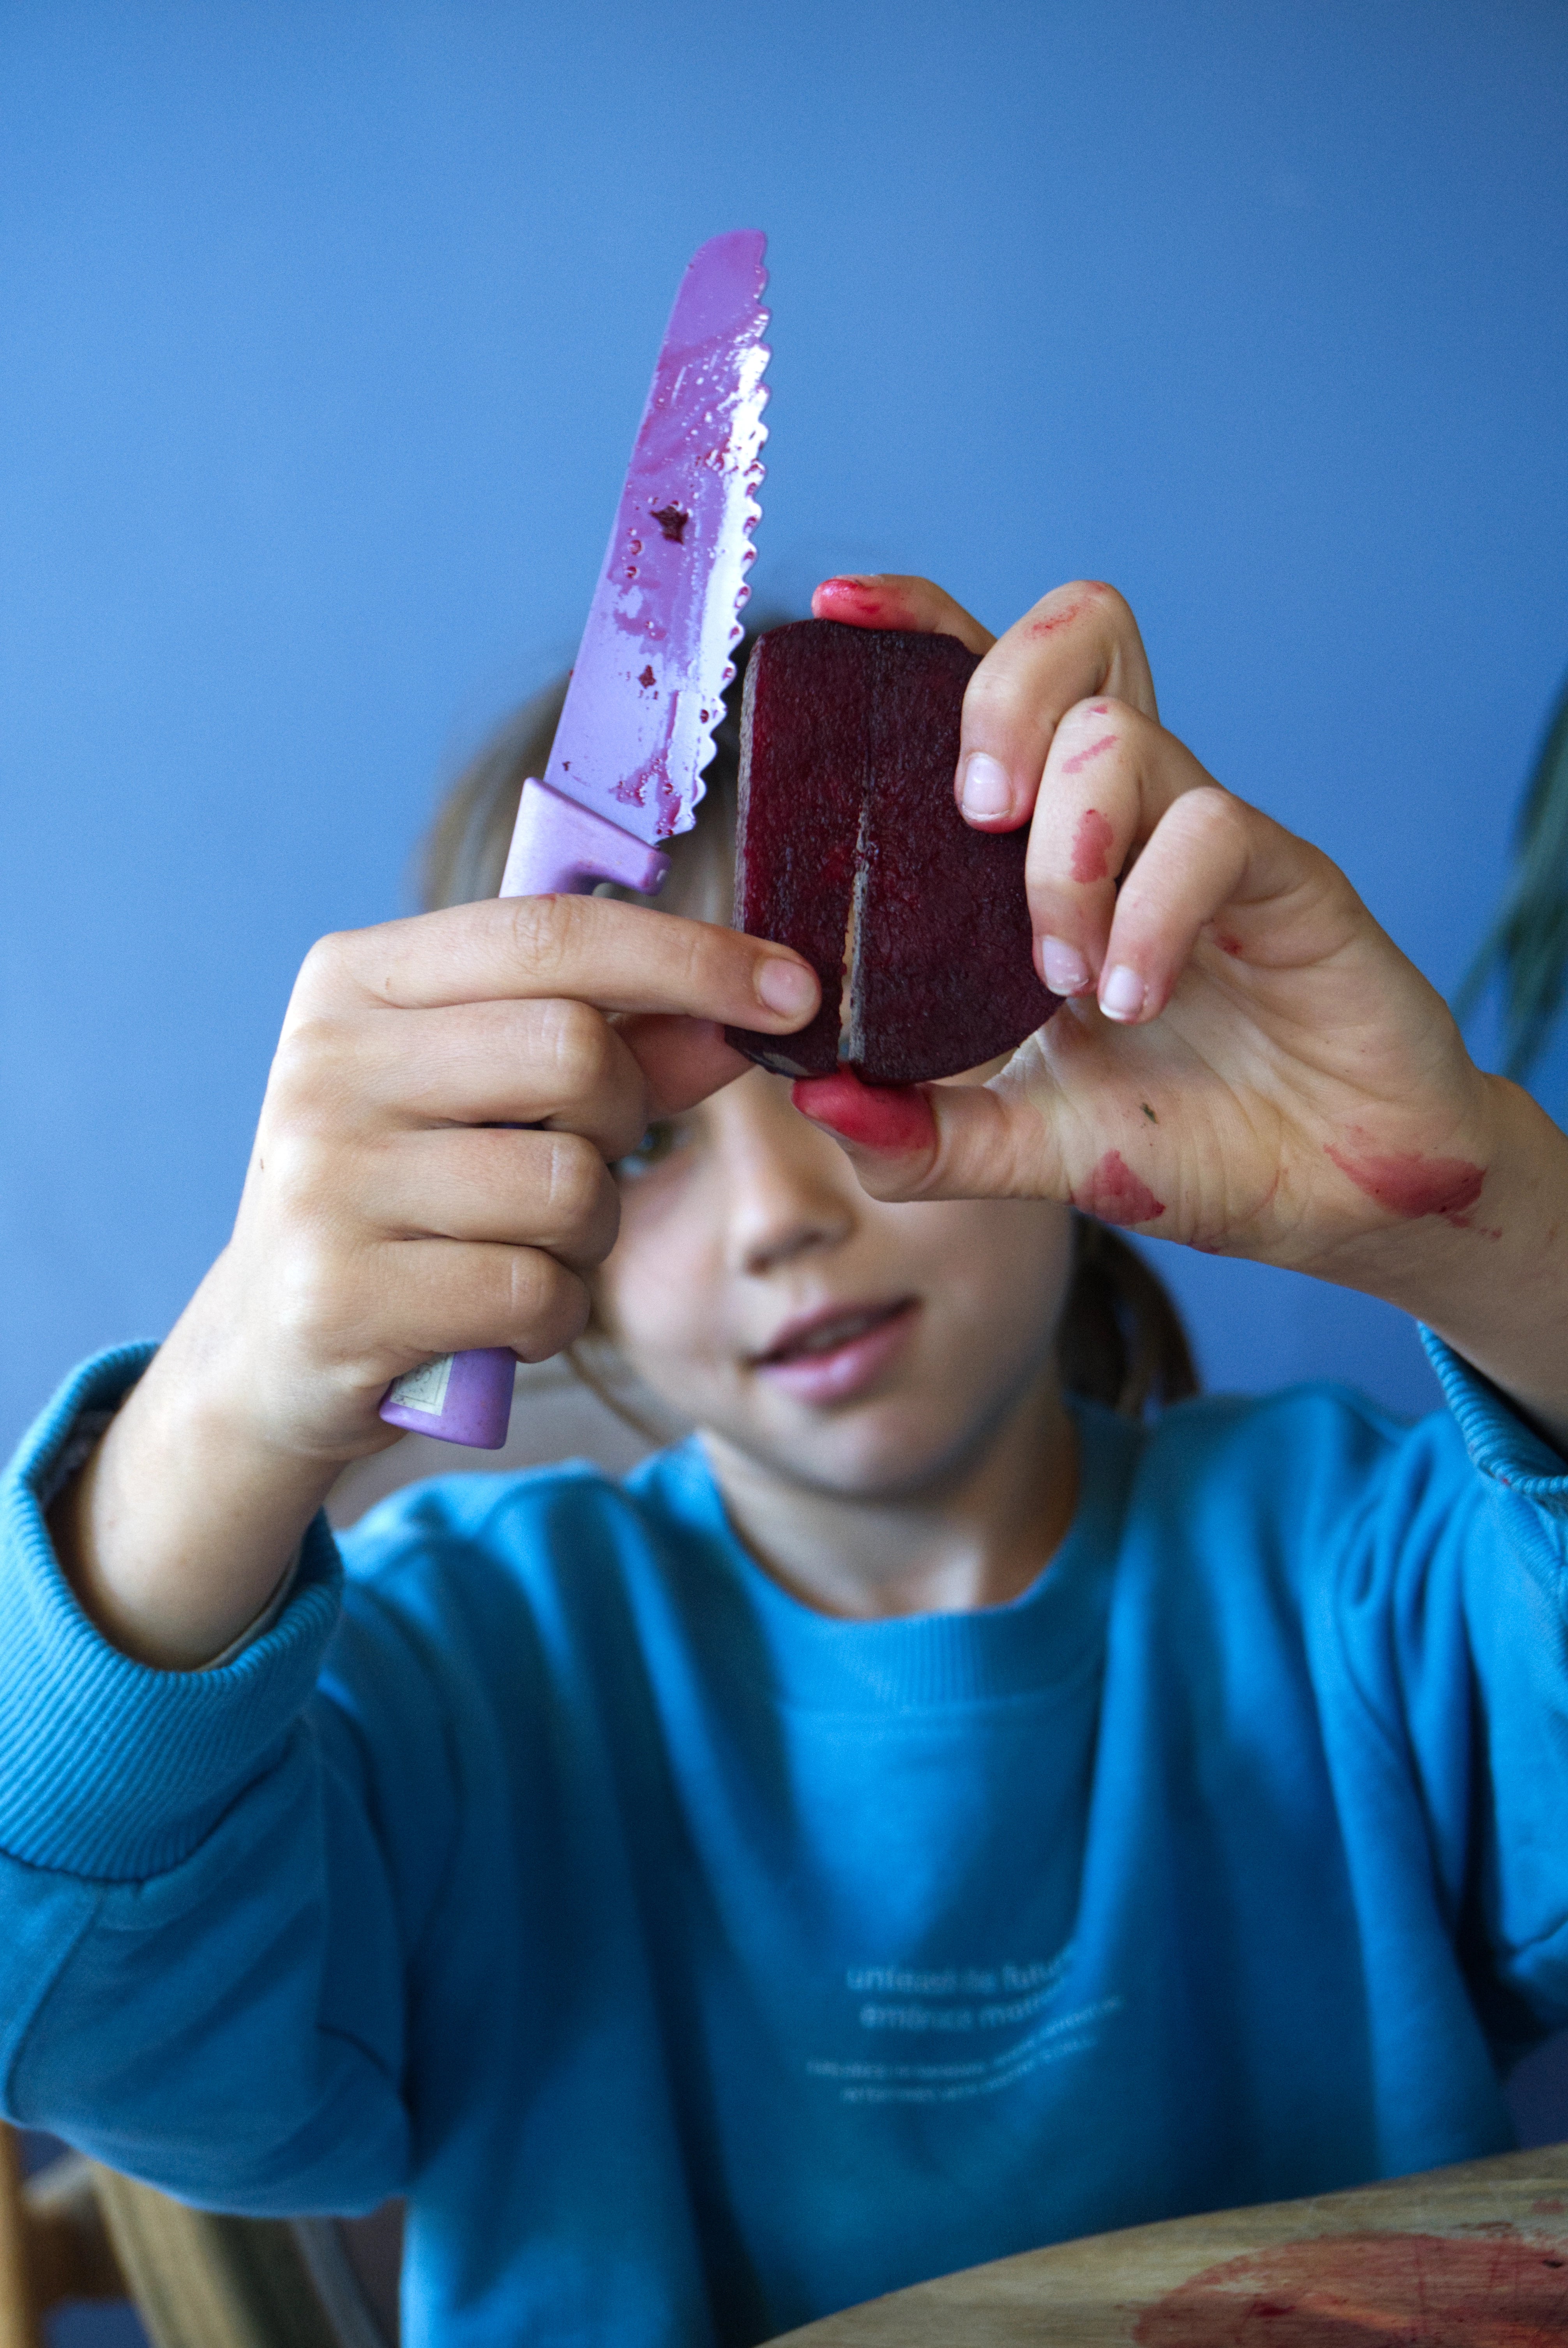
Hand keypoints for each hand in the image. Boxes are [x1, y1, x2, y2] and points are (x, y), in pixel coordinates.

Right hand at [53, 896, 817, 1663]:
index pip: (554, 932)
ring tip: (521, 1244)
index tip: (797, 991)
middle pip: (574, 1052)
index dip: (692, 957)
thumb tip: (765, 1006)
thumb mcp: (500, 1097)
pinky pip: (534, 1292)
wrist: (275, 1346)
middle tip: (578, 1156)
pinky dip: (552, 1314)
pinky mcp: (340, 1298)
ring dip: (587, 1232)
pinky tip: (497, 1315)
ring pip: (567, 1185)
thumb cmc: (416, 1194)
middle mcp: (323, 1065)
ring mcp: (322, 1183)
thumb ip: (629, 1043)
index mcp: (356, 979)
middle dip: (619, 1119)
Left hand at [802, 575, 1567, 1440]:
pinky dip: (1150, 913)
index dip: (921, 624)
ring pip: (1123, 734)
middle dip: (998, 701)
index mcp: (1057, 845)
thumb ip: (920, 1134)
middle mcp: (1134, 814)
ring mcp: (1212, 835)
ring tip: (1066, 978)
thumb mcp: (1023, 1147)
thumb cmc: (1185, 1138)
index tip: (841, 610)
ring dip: (1067, 853)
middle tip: (976, 823)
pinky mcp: (1291, 877)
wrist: (1325, 1194)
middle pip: (1077, 638)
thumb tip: (810, 1098)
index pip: (990, 682)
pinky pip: (1212, 830)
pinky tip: (1134, 996)